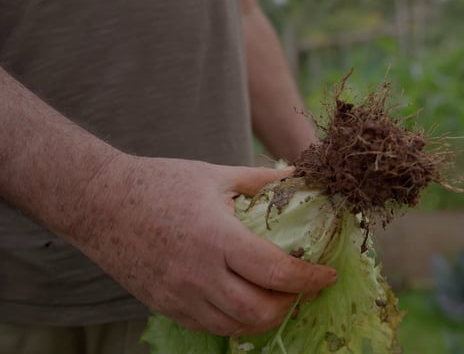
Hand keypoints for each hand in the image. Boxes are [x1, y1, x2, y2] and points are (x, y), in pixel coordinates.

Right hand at [70, 155, 336, 334]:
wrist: (99, 203)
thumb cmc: (159, 184)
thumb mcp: (215, 175)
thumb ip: (262, 180)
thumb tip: (300, 177)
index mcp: (215, 237)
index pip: (275, 271)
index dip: (309, 278)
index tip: (327, 274)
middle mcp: (197, 273)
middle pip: (258, 310)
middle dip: (290, 303)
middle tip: (302, 287)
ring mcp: (178, 295)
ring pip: (235, 326)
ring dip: (265, 316)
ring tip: (278, 296)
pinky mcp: (165, 306)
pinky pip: (210, 326)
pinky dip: (236, 321)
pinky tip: (246, 302)